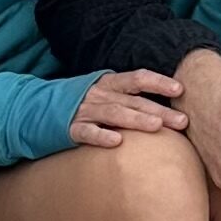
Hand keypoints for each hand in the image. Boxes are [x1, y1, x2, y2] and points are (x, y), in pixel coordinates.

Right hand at [70, 69, 187, 148]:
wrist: (37, 109)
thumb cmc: (82, 104)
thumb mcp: (105, 94)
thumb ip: (128, 99)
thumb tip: (165, 109)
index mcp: (109, 83)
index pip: (137, 78)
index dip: (159, 82)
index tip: (180, 89)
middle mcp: (99, 94)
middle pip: (133, 100)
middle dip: (159, 110)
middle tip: (183, 121)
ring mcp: (84, 110)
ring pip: (114, 113)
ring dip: (136, 119)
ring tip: (156, 126)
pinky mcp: (70, 128)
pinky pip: (87, 132)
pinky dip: (101, 136)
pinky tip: (117, 142)